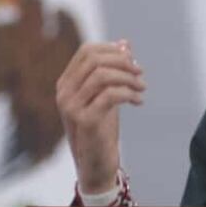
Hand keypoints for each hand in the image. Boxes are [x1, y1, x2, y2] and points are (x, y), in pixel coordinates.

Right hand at [56, 40, 145, 193]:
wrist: (96, 164)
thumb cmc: (101, 128)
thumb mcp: (108, 94)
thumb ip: (114, 70)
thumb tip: (125, 42)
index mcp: (66, 83)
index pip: (87, 51)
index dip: (113, 51)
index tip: (133, 62)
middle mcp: (64, 92)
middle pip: (95, 59)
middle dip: (123, 62)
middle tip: (141, 74)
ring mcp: (71, 107)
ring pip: (102, 75)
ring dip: (129, 78)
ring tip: (142, 88)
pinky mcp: (85, 121)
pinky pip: (110, 95)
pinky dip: (129, 94)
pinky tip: (138, 101)